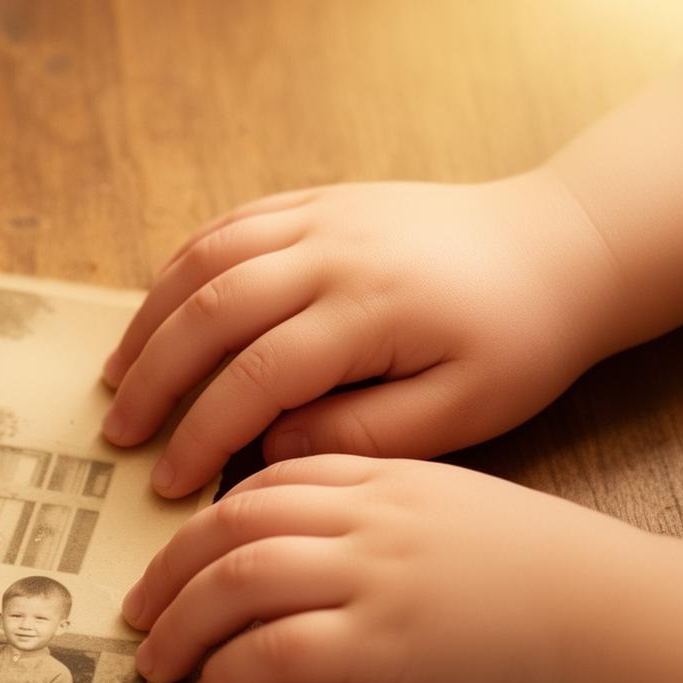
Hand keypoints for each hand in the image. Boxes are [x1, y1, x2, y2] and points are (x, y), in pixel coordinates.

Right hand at [101, 168, 626, 496]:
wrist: (563, 246)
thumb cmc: (519, 341)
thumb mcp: (465, 411)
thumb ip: (365, 434)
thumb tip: (271, 448)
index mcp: (368, 310)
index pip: (256, 378)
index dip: (201, 434)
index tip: (169, 483)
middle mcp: (333, 251)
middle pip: (209, 311)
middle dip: (154, 378)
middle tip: (120, 434)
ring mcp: (322, 216)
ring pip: (204, 260)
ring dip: (151, 319)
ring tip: (118, 375)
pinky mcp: (320, 200)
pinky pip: (228, 224)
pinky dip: (180, 268)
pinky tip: (160, 311)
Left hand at [122, 454, 682, 682]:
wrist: (630, 619)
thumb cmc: (559, 580)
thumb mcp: (466, 518)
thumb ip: (394, 520)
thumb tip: (326, 558)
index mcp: (390, 478)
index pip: (270, 482)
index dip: (208, 520)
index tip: (177, 557)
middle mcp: (371, 516)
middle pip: (230, 524)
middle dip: (168, 570)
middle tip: (135, 612)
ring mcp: (376, 576)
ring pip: (238, 581)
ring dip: (181, 625)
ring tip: (156, 664)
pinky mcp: (385, 645)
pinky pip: (276, 651)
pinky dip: (231, 673)